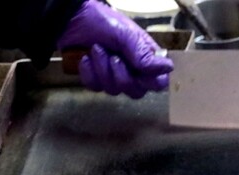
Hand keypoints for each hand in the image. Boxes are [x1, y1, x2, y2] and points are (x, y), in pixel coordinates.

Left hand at [58, 0, 173, 97]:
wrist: (69, 19)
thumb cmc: (101, 21)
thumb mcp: (124, 35)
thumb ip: (144, 55)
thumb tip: (168, 68)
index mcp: (145, 57)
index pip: (158, 82)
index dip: (150, 82)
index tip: (138, 71)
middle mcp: (132, 69)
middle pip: (136, 92)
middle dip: (121, 76)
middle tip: (113, 56)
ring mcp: (113, 76)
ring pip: (114, 91)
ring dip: (102, 70)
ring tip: (96, 49)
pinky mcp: (95, 79)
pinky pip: (96, 88)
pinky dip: (89, 73)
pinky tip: (85, 58)